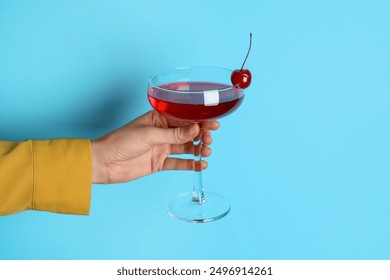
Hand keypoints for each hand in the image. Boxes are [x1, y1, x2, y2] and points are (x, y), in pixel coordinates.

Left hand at [91, 110, 219, 183]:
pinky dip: (190, 164)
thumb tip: (195, 129)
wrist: (104, 163)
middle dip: (201, 135)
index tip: (213, 123)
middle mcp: (162, 132)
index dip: (199, 120)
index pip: (183, 118)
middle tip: (209, 139)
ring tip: (206, 152)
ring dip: (198, 149)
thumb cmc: (121, 142)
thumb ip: (173, 134)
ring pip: (185, 147)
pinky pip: (178, 163)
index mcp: (159, 118)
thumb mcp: (149, 135)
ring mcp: (161, 148)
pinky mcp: (159, 163)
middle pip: (187, 133)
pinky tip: (200, 164)